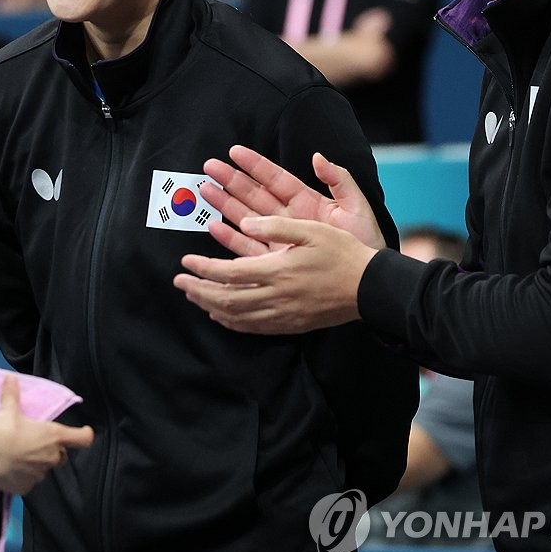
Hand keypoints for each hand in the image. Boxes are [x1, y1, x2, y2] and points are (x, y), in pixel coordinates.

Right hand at [0, 375, 93, 493]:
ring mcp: (40, 474)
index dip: (84, 434)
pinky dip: (23, 478)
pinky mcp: (27, 487)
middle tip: (37, 444)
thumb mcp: (9, 410)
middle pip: (61, 456)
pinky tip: (10, 471)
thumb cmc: (5, 429)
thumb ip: (12, 394)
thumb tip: (10, 377)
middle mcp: (52, 456)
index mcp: (54, 436)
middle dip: (53, 451)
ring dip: (36, 464)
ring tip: (18, 457)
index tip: (84, 432)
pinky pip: (29, 482)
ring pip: (44, 470)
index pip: (82, 438)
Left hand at [174, 215, 375, 334]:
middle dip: (198, 291)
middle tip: (180, 281)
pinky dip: (231, 322)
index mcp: (277, 271)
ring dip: (210, 307)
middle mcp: (276, 297)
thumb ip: (275, 227)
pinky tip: (221, 316)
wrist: (371, 288)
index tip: (185, 262)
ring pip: (236, 317)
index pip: (228, 274)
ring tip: (194, 296)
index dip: (202, 269)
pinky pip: (253, 328)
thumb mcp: (312, 229)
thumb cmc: (343, 253)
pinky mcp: (291, 324)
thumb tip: (243, 223)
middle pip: (225, 299)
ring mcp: (283, 314)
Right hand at [200, 146, 385, 254]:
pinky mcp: (276, 262)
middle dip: (231, 180)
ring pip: (246, 218)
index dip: (255, 165)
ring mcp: (281, 240)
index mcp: (307, 202)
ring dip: (225, 204)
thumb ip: (340, 180)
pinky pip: (248, 247)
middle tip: (209, 167)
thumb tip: (319, 157)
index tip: (235, 152)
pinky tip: (214, 226)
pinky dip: (231, 238)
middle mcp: (289, 219)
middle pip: (255, 195)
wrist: (370, 281)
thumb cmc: (366, 243)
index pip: (276, 179)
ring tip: (205, 190)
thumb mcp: (357, 207)